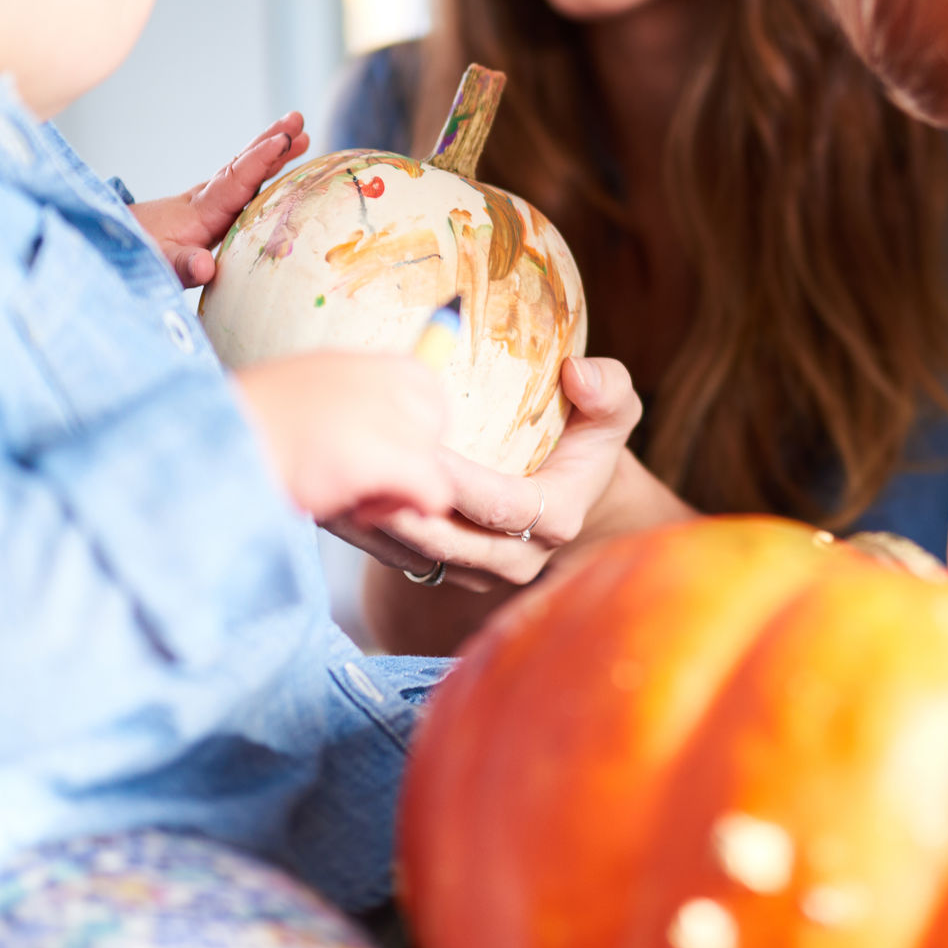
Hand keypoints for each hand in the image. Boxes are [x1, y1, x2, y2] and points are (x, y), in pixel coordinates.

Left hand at [132, 111, 308, 287]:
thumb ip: (184, 265)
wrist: (117, 243)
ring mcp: (212, 201)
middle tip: (297, 118)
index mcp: (203, 210)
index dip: (260, 159)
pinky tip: (282, 166)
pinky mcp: (212, 210)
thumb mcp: (161, 264)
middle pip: (244, 164)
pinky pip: (244, 183)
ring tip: (301, 133)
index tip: (283, 140)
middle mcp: (209, 198)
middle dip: (271, 141)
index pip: (236, 179)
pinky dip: (264, 169)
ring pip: (247, 170)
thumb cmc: (141, 254)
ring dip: (273, 152)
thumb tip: (205, 266)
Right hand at [234, 351, 450, 524]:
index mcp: (374, 362)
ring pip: (433, 466)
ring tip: (346, 492)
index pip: (430, 397)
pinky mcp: (389, 458)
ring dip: (395, 489)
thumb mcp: (315, 395)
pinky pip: (433, 493)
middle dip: (405, 461)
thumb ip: (360, 404)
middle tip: (355, 476)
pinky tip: (357, 509)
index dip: (407, 432)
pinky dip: (404, 509)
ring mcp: (391, 417)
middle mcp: (390, 380)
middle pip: (435, 432)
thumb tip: (405, 436)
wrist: (217, 446)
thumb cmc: (257, 428)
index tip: (368, 447)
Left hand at [326, 356, 646, 591]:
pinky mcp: (448, 572)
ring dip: (377, 524)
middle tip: (362, 469)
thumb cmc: (587, 436)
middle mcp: (518, 558)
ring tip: (337, 484)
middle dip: (404, 508)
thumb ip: (606, 387)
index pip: (502, 507)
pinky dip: (369, 533)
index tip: (422, 448)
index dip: (460, 483)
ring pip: (419, 556)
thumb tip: (576, 375)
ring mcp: (480, 572)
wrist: (572, 484)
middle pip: (451, 541)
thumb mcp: (611, 407)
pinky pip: (402, 559)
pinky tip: (336, 499)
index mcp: (557, 518)